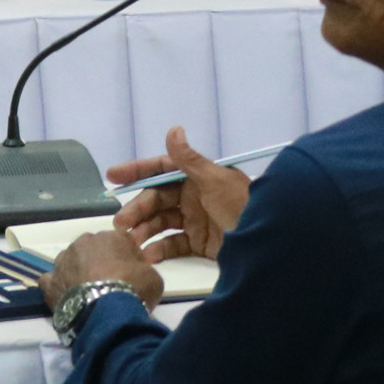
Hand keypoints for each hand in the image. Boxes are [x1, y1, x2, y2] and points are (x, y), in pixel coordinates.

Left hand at [40, 225, 161, 310]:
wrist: (107, 312)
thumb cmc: (134, 290)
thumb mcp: (154, 277)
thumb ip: (142, 267)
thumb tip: (133, 270)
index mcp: (109, 237)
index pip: (120, 241)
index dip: (127, 257)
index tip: (132, 273)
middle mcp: (82, 243)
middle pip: (92, 249)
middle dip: (100, 262)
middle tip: (110, 283)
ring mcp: (63, 261)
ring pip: (70, 261)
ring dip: (78, 272)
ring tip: (89, 292)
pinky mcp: (50, 281)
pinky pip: (52, 280)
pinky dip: (59, 286)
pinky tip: (68, 297)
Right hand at [109, 125, 249, 260]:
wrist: (270, 244)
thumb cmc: (242, 206)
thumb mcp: (215, 180)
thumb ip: (189, 159)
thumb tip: (173, 129)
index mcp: (197, 177)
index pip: (160, 169)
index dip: (136, 171)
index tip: (113, 176)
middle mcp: (193, 197)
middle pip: (156, 200)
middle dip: (136, 210)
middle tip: (120, 223)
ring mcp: (196, 221)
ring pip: (160, 222)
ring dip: (144, 230)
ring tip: (132, 241)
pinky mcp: (199, 243)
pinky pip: (173, 244)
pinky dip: (160, 249)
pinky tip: (150, 255)